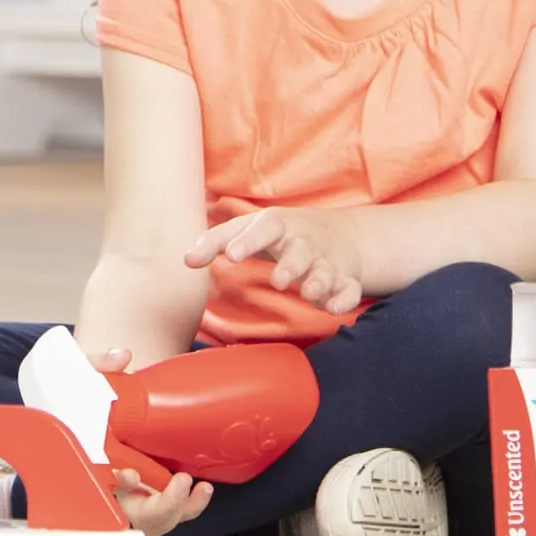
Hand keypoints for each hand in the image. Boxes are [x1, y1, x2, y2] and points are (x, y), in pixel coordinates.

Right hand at [84, 346, 213, 535]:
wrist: (85, 412)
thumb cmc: (78, 401)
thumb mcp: (81, 377)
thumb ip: (98, 364)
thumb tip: (124, 356)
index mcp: (87, 466)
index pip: (97, 488)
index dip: (114, 488)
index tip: (128, 475)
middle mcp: (107, 489)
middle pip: (132, 516)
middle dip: (158, 508)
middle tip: (179, 482)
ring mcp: (127, 499)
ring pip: (152, 522)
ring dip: (178, 510)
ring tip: (199, 487)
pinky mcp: (146, 498)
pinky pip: (166, 515)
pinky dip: (185, 508)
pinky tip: (201, 490)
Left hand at [184, 207, 363, 314]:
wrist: (335, 234)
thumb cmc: (276, 234)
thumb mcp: (247, 229)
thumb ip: (215, 243)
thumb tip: (185, 260)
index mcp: (277, 226)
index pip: (263, 228)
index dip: (248, 240)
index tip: (231, 255)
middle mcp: (303, 242)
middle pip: (300, 251)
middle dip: (291, 265)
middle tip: (278, 281)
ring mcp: (326, 261)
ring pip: (327, 270)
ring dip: (320, 282)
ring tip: (308, 294)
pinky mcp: (344, 279)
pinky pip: (350, 289)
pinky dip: (345, 298)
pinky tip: (333, 309)